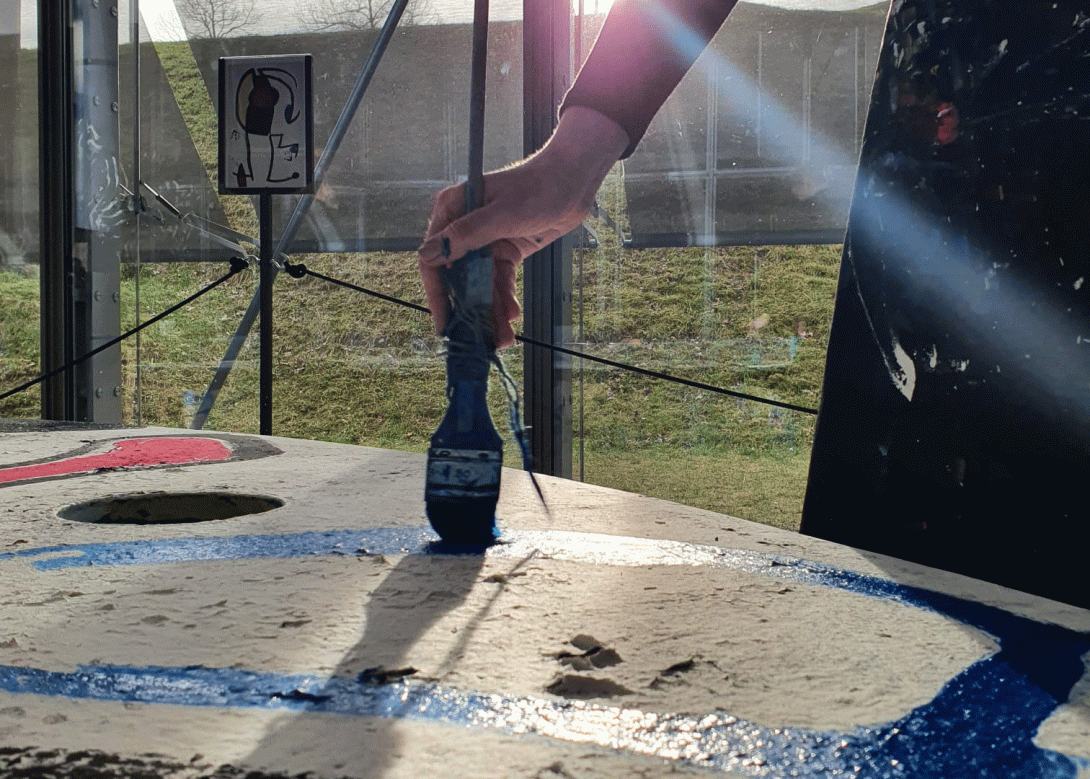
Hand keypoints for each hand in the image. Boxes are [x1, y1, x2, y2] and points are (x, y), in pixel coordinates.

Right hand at [417, 107, 629, 347]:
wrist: (574, 182)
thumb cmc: (538, 188)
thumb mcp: (501, 215)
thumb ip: (466, 237)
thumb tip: (427, 256)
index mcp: (453, 210)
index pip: (433, 258)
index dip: (437, 294)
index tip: (444, 323)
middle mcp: (463, 226)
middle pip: (458, 277)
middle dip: (469, 309)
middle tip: (479, 339)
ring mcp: (484, 239)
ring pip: (480, 284)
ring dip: (490, 310)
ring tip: (502, 337)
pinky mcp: (504, 249)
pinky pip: (498, 280)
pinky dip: (504, 298)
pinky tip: (512, 316)